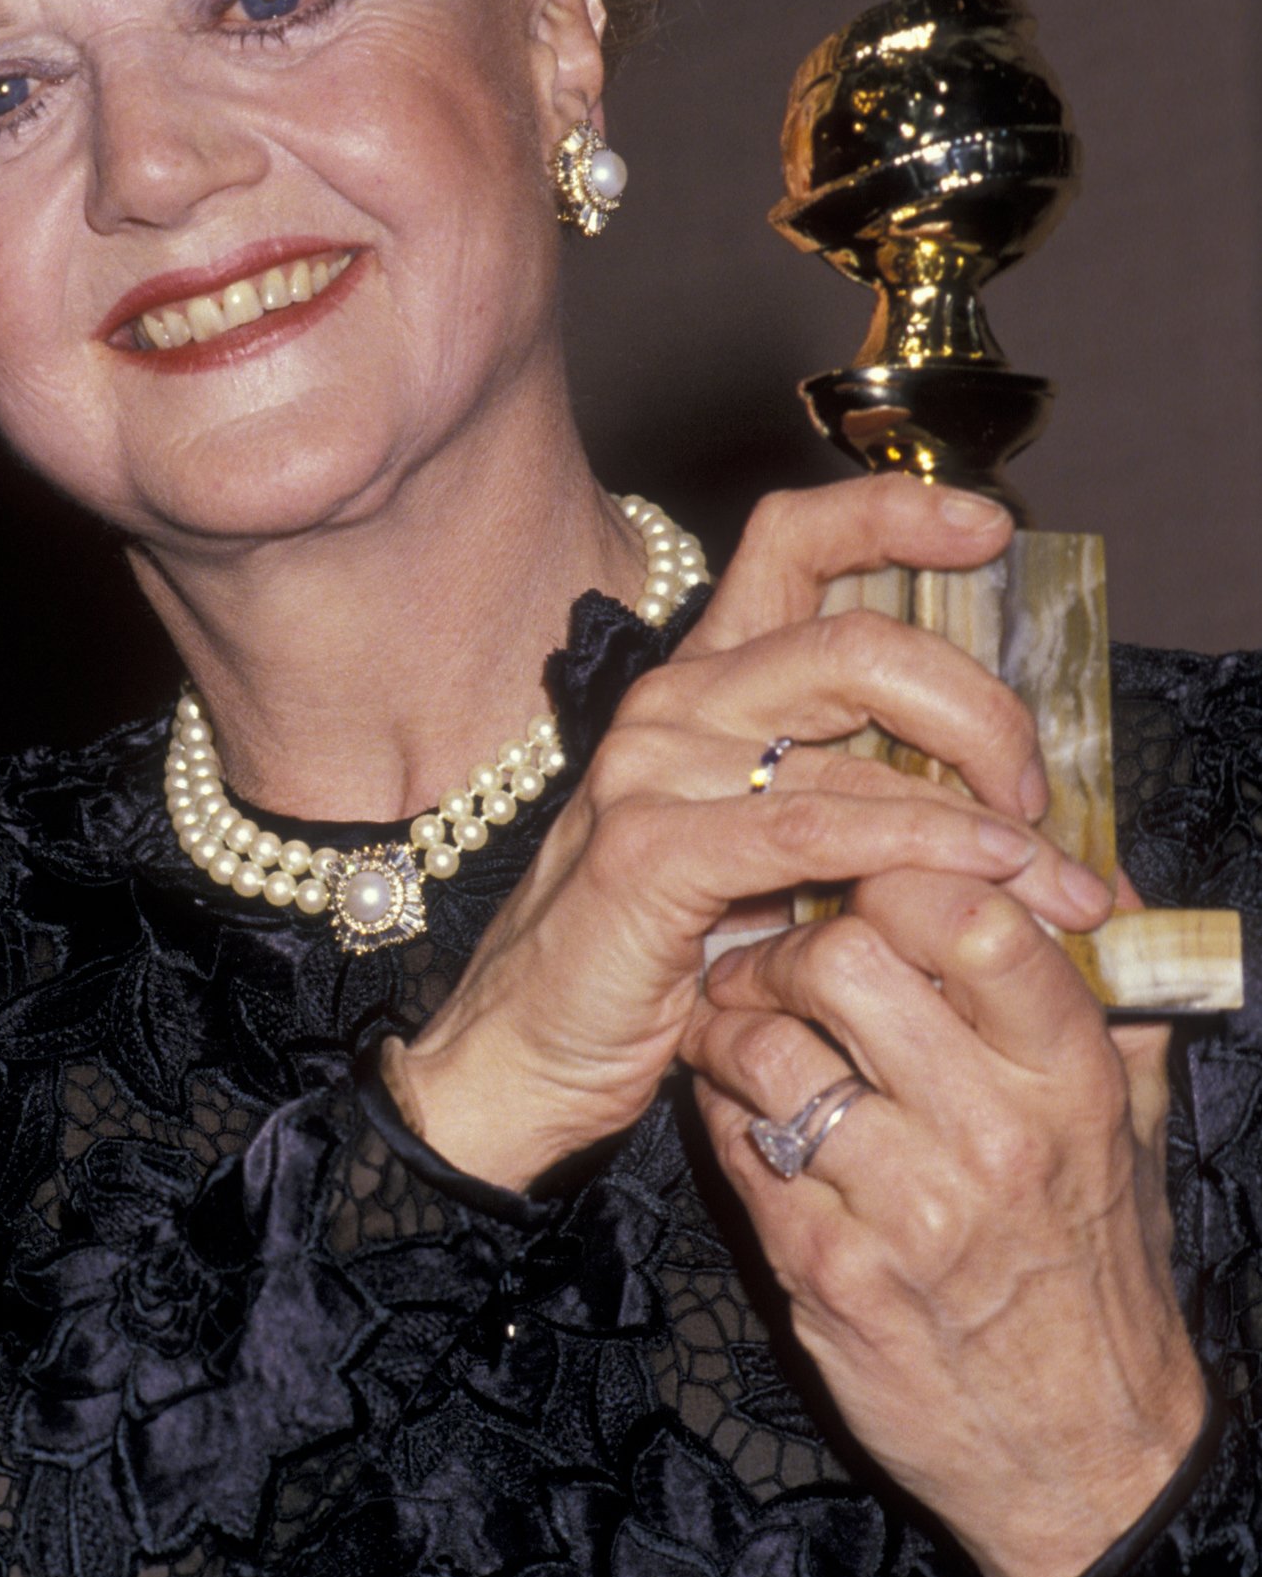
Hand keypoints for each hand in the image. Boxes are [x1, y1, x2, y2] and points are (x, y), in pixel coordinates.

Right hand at [396, 478, 1109, 1190]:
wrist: (521, 1061)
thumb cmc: (651, 971)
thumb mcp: (763, 865)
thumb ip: (852, 803)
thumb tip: (1012, 802)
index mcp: (702, 686)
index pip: (793, 543)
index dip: (895, 515)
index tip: (988, 529)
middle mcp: (674, 703)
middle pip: (856, 635)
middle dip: (979, 705)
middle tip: (1037, 790)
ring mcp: (655, 768)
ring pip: (854, 731)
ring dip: (982, 805)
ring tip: (1055, 876)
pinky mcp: (654, 849)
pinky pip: (820, 824)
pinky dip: (922, 842)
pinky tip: (988, 871)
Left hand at [683, 867, 1202, 1576]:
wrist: (1085, 1462)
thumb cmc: (1097, 1282)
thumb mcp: (1130, 1137)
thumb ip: (1108, 1011)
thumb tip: (1089, 893)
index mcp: (1071, 1079)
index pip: (971, 915)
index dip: (895, 878)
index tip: (864, 896)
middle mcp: (993, 1134)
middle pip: (844, 958)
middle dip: (785, 944)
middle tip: (770, 962)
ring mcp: (907, 1208)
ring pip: (767, 1048)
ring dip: (729, 1025)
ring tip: (734, 1030)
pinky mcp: (830, 1274)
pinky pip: (736, 1145)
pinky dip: (720, 1110)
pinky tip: (737, 1111)